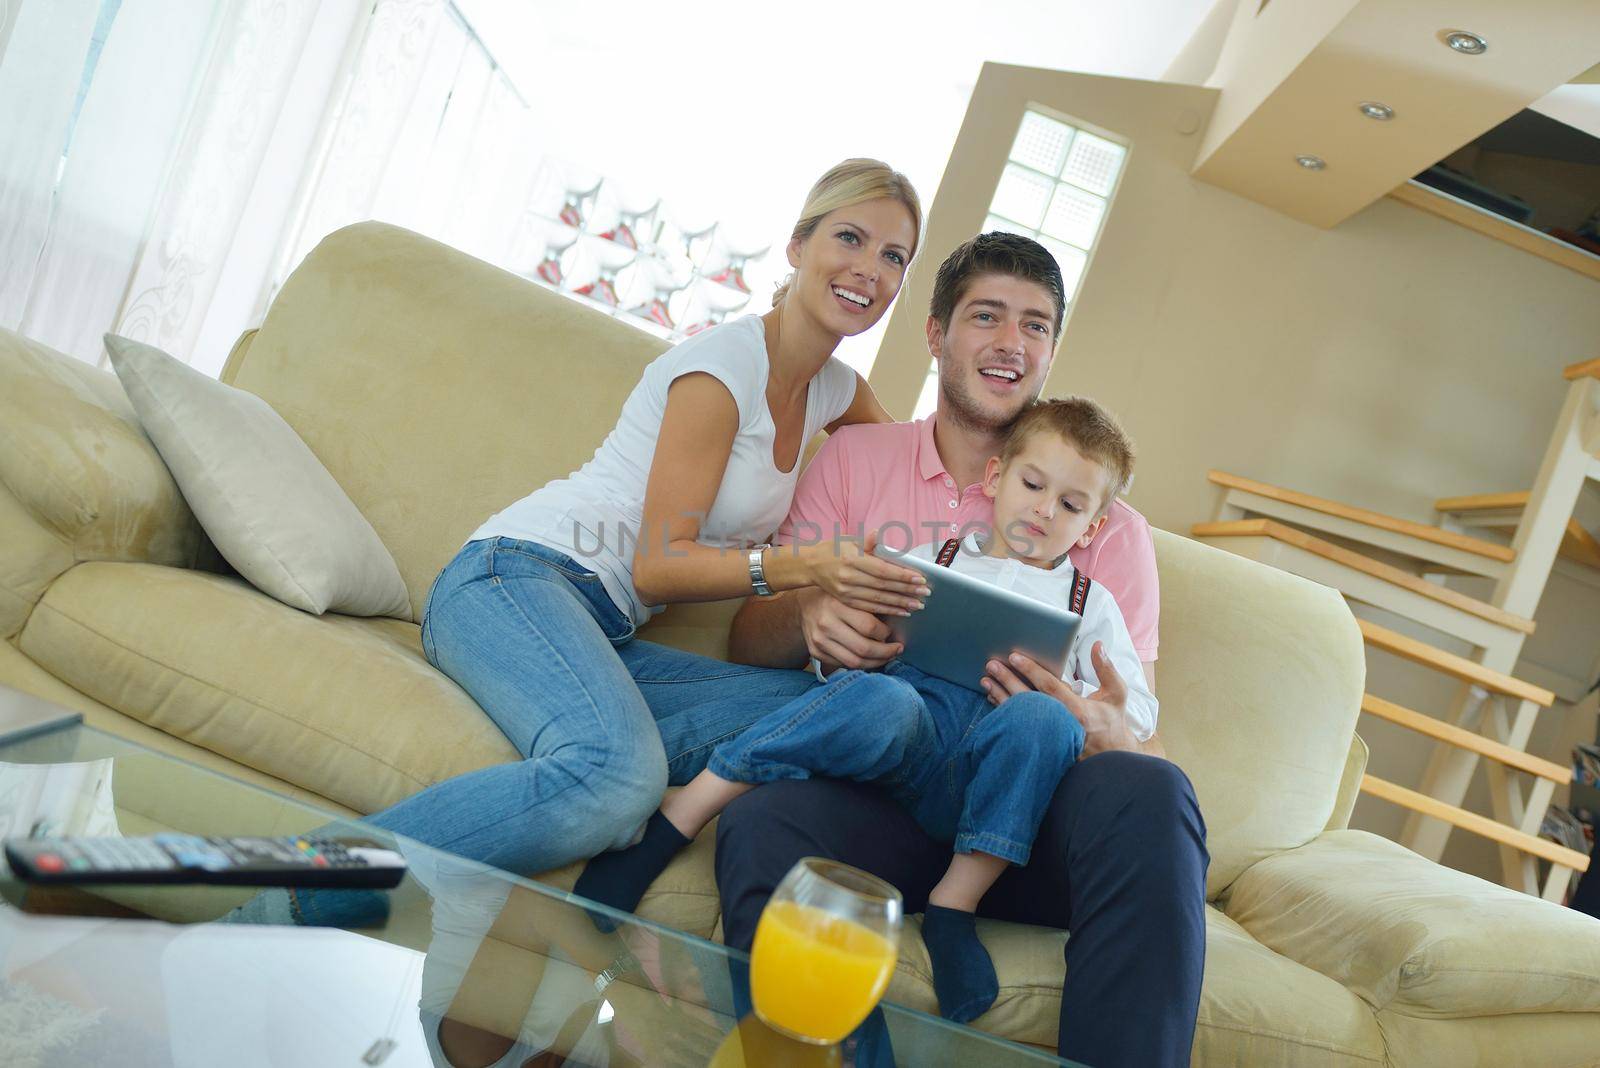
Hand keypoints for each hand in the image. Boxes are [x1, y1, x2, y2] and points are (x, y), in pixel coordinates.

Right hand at [796, 587, 902, 670]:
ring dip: (876, 662)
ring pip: (855, 662)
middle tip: (897, 649)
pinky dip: (860, 665)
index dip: (886, 633)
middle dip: (886, 652)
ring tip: (887, 656)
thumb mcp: (852, 595)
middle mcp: (826, 624)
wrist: (805, 604)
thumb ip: (871, 606)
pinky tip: (869, 659)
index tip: (893, 633)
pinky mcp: (815, 652)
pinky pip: (843, 665)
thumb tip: (901, 618)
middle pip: (864, 648)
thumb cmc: (836, 598)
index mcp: (837, 605)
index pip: (869, 626)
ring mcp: (819, 640)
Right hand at [800, 529, 928, 615]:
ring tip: (918, 605)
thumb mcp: (848, 540)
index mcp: (852, 558)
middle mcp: (848, 576)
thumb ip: (866, 542)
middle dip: (906, 590)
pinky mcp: (846, 601)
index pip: (882, 569)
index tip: (920, 578)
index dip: (902, 575)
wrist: (809, 565)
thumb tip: (877, 534)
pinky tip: (902, 612)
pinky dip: (888, 611)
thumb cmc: (833, 549)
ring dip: (900, 603)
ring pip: (878, 600)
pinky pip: (870, 608)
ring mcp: (846, 591)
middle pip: (883, 586)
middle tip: (925, 593)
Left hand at [981, 642, 1137, 756]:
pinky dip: (1005, 712)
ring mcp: (1049, 736)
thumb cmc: (1112, 721)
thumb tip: (1097, 645)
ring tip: (985, 680)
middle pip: (1028, 699)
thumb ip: (1106, 668)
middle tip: (991, 664)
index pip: (1049, 686)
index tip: (1014, 656)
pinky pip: (1019, 726)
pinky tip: (994, 699)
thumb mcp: (1117, 694)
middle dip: (1008, 680)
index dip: (1031, 670)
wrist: (1111, 757)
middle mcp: (1060, 724)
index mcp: (1078, 710)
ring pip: (1019, 714)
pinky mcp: (1043, 743)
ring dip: (1001, 695)